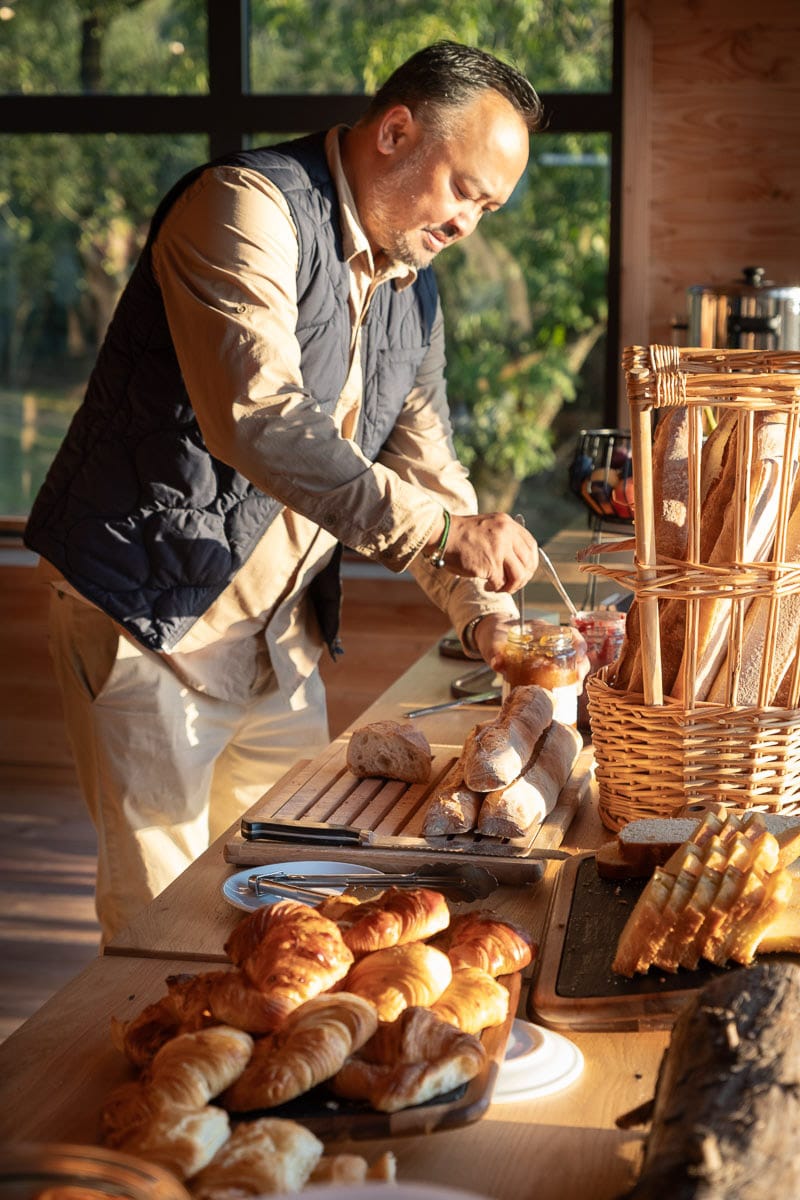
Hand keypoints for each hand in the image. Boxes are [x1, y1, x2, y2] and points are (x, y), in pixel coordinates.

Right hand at [431, 512, 538, 592]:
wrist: (443, 534)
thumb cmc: (461, 535)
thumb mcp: (488, 527)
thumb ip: (504, 538)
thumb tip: (517, 561)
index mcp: (507, 524)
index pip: (531, 545)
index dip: (531, 562)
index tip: (524, 571)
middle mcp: (507, 534)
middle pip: (529, 562)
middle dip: (523, 578)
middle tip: (512, 583)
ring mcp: (500, 548)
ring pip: (519, 575)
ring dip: (511, 586)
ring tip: (500, 587)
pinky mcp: (490, 564)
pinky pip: (501, 582)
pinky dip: (496, 588)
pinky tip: (487, 586)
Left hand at [472, 615, 590, 688]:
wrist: (491, 638)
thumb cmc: (495, 635)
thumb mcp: (494, 642)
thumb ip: (496, 652)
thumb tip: (497, 662)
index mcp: (543, 631)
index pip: (570, 633)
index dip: (579, 644)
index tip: (580, 656)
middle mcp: (550, 643)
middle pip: (576, 653)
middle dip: (581, 668)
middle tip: (577, 683)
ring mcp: (549, 656)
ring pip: (571, 665)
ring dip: (575, 679)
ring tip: (573, 692)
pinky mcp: (544, 669)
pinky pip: (560, 676)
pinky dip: (564, 685)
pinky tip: (562, 696)